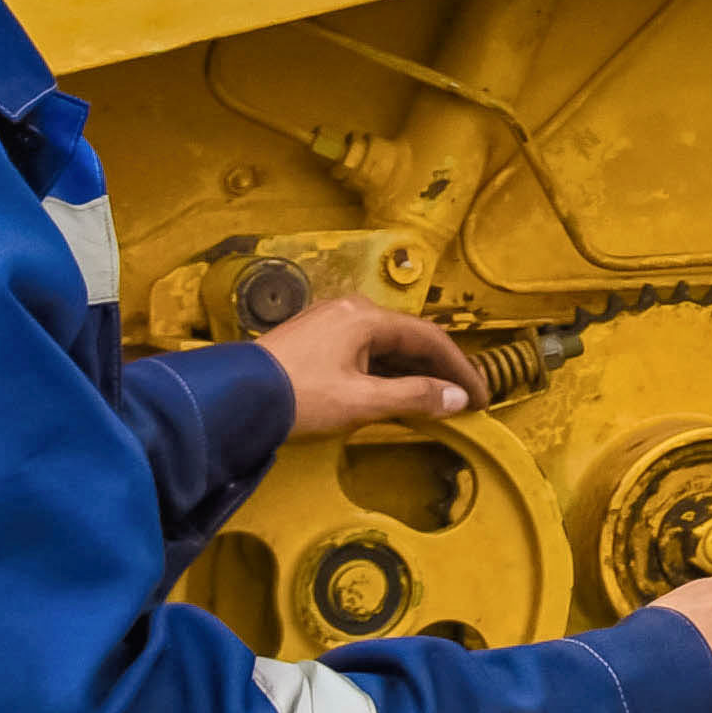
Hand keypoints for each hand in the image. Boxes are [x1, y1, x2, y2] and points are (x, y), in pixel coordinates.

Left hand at [260, 296, 479, 439]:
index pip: (429, 338)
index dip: (460, 369)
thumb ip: (414, 398)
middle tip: (462, 400)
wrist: (230, 399)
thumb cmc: (299, 397)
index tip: (481, 398)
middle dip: (439, 370)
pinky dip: (385, 372)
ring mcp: (329, 321)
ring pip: (384, 346)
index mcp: (365, 317)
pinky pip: (363, 351)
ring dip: (411, 373)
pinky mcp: (312, 339)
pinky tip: (392, 394)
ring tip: (432, 402)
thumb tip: (457, 398)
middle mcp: (350, 310)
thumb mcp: (361, 401)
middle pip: (408, 339)